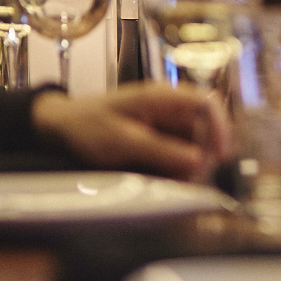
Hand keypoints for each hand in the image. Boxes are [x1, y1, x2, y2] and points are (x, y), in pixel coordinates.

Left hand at [32, 85, 233, 180]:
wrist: (57, 128)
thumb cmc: (87, 126)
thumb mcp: (123, 141)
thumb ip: (162, 151)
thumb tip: (200, 162)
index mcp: (163, 97)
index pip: (207, 104)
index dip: (221, 128)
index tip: (223, 157)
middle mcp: (170, 108)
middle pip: (205, 129)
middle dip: (203, 155)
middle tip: (191, 181)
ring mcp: (165, 123)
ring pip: (194, 145)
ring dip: (189, 166)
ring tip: (172, 183)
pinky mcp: (158, 138)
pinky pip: (179, 154)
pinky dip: (176, 169)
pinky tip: (164, 180)